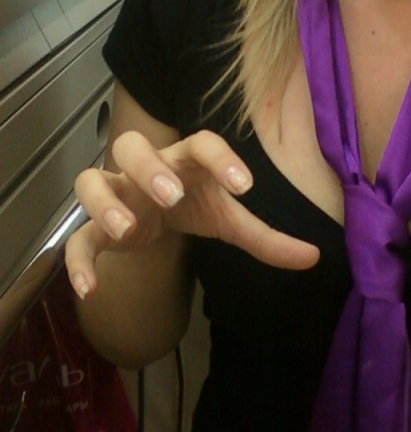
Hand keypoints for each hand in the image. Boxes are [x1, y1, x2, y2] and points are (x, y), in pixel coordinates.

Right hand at [65, 129, 319, 298]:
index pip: (202, 142)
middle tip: (171, 194)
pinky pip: (76, 236)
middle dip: (149, 168)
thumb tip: (314, 257)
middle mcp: (146, 168)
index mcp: (186, 159)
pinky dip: (78, 260)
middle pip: (132, 146)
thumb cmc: (194, 203)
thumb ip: (267, 237)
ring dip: (107, 201)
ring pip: (92, 179)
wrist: (155, 213)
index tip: (246, 186)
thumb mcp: (228, 219)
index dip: (222, 158)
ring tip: (128, 230)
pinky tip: (89, 289)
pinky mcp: (96, 226)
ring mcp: (116, 194)